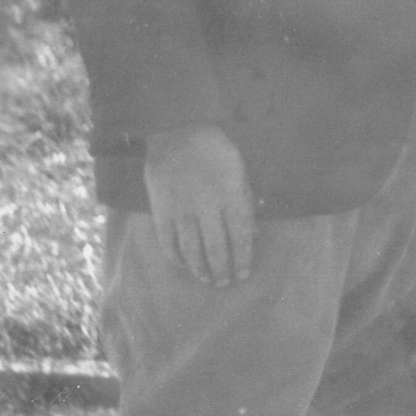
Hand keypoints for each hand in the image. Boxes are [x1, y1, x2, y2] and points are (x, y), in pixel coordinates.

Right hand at [144, 124, 254, 285]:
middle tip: (225, 282)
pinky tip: (183, 265)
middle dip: (223, 270)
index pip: (242, 235)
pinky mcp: (162, 211)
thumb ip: (246, 201)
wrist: (177, 132)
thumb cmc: (214, 150)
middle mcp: (208, 206)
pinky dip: (175, 258)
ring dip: (201, 269)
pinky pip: (168, 242)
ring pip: (193, 250)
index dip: (244, 258)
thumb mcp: (239, 169)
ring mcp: (183, 210)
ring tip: (206, 280)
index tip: (245, 273)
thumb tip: (253, 234)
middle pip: (218, 248)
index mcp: (231, 194)